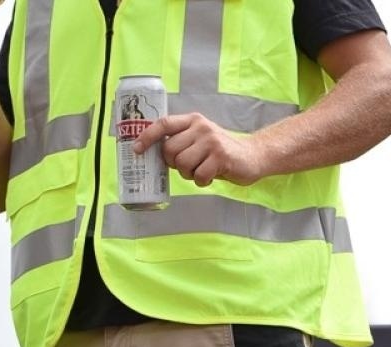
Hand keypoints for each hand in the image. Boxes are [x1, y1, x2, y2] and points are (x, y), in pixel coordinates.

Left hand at [131, 113, 264, 186]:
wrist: (253, 156)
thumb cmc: (222, 152)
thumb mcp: (201, 139)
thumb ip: (182, 141)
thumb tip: (155, 154)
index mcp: (193, 120)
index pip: (164, 124)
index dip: (147, 136)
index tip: (137, 149)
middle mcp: (201, 127)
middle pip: (169, 149)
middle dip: (173, 164)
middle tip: (187, 167)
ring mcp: (211, 141)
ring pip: (182, 163)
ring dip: (188, 174)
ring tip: (201, 171)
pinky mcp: (221, 157)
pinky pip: (198, 175)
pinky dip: (202, 182)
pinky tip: (211, 176)